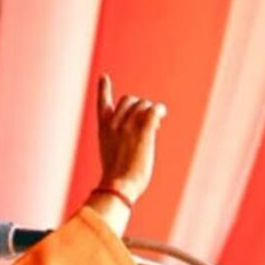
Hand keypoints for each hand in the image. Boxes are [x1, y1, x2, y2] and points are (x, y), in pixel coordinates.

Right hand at [96, 74, 166, 202]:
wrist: (119, 186)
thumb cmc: (117, 178)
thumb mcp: (111, 155)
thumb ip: (120, 139)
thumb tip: (142, 130)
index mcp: (103, 129)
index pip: (102, 104)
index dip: (103, 89)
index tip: (104, 77)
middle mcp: (114, 123)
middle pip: (129, 100)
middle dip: (139, 106)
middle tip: (148, 122)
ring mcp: (128, 126)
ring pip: (143, 105)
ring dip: (150, 112)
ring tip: (155, 127)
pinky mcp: (142, 132)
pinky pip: (152, 111)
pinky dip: (159, 110)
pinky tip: (162, 114)